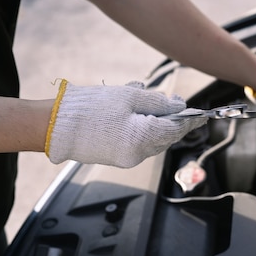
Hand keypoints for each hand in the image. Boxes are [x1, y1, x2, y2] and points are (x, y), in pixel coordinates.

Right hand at [45, 80, 206, 167]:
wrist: (53, 125)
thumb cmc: (90, 108)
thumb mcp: (129, 97)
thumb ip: (159, 103)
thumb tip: (179, 108)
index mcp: (143, 139)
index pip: (176, 130)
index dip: (191, 121)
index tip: (202, 115)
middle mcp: (138, 154)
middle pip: (166, 136)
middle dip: (172, 118)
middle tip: (173, 99)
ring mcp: (126, 158)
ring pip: (152, 139)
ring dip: (155, 121)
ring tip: (148, 99)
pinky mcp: (116, 158)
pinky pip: (137, 142)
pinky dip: (141, 127)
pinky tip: (133, 110)